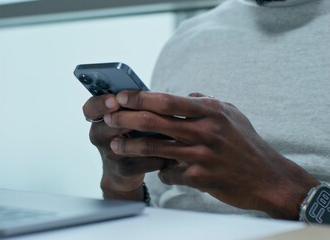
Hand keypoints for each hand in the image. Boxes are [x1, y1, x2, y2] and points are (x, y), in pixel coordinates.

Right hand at [82, 94, 173, 199]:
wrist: (123, 171)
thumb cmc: (129, 134)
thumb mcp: (126, 118)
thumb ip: (133, 105)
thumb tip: (154, 95)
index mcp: (98, 118)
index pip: (90, 108)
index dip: (101, 104)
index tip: (115, 100)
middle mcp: (99, 136)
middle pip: (111, 123)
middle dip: (131, 117)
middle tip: (150, 113)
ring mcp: (110, 154)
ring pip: (130, 143)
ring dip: (152, 137)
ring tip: (172, 132)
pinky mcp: (124, 170)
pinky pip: (145, 161)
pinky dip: (162, 157)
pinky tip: (176, 154)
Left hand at [104, 90, 318, 218]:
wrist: (267, 178)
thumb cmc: (246, 143)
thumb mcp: (230, 114)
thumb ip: (203, 103)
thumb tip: (182, 95)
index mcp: (209, 111)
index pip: (165, 99)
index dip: (139, 98)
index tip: (120, 97)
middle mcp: (204, 131)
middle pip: (153, 121)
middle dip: (125, 119)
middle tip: (109, 118)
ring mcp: (200, 155)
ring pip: (154, 148)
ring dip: (130, 147)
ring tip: (116, 145)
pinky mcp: (198, 178)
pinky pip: (168, 173)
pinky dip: (160, 171)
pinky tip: (158, 170)